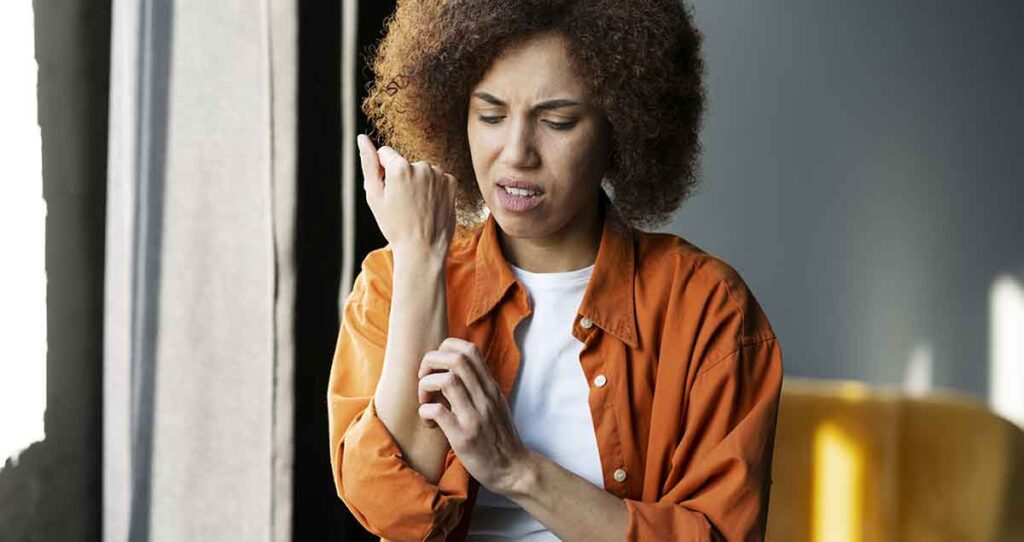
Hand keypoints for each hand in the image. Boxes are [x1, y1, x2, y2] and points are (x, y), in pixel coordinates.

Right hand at [357, 133, 457, 255]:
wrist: (423, 249)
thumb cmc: (394, 225)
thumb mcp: (374, 195)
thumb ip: (368, 163)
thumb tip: (362, 138)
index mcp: (400, 167)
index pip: (385, 154)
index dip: (383, 173)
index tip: (388, 192)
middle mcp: (422, 166)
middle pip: (404, 164)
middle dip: (401, 178)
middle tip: (402, 205)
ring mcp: (439, 174)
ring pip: (421, 172)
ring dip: (418, 183)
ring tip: (416, 207)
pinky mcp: (451, 183)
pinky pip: (437, 179)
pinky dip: (433, 189)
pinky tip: (429, 205)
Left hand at [417, 337, 532, 494]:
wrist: (513, 469)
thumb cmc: (499, 436)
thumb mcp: (495, 403)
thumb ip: (479, 386)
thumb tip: (455, 369)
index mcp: (490, 387)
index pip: (470, 349)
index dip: (446, 348)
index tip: (437, 366)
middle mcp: (484, 397)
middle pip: (456, 358)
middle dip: (431, 361)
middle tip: (425, 378)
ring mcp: (475, 416)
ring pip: (446, 381)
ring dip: (426, 386)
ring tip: (425, 401)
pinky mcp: (464, 437)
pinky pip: (437, 412)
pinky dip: (425, 412)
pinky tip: (429, 422)